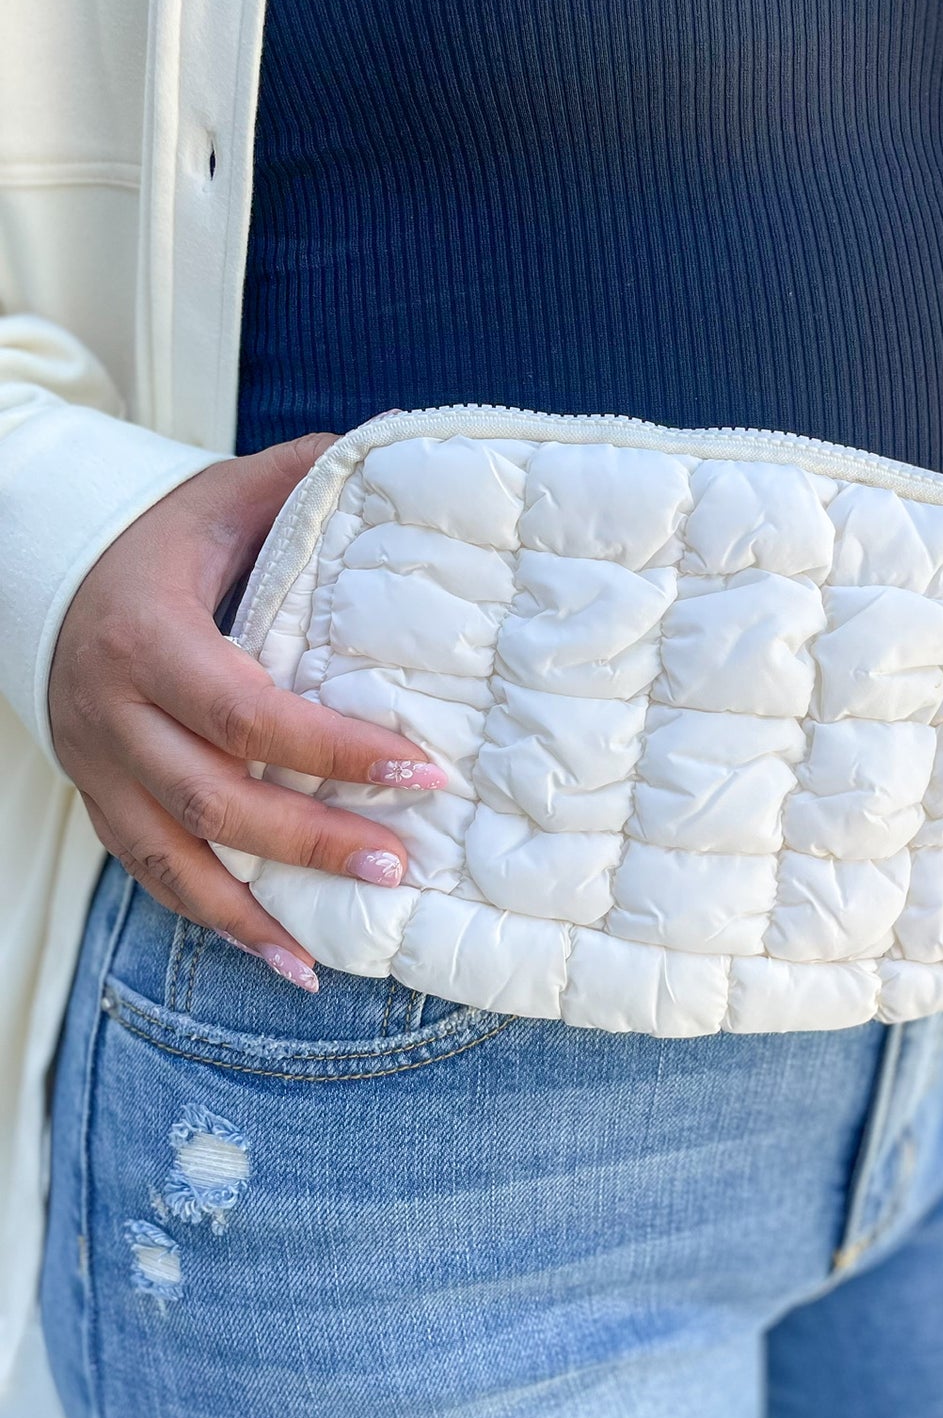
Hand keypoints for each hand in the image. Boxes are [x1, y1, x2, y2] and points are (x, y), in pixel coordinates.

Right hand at [49, 434, 445, 990]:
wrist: (46, 562)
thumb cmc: (161, 533)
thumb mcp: (224, 495)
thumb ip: (306, 483)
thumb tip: (402, 462)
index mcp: (148, 636)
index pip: (247, 712)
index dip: (333, 751)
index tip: (420, 771)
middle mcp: (111, 712)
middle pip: (213, 799)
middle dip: (310, 840)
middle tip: (399, 864)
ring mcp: (96, 766)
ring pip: (170, 859)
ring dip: (255, 911)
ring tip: (328, 952)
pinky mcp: (97, 800)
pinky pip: (152, 874)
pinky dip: (214, 920)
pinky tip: (280, 954)